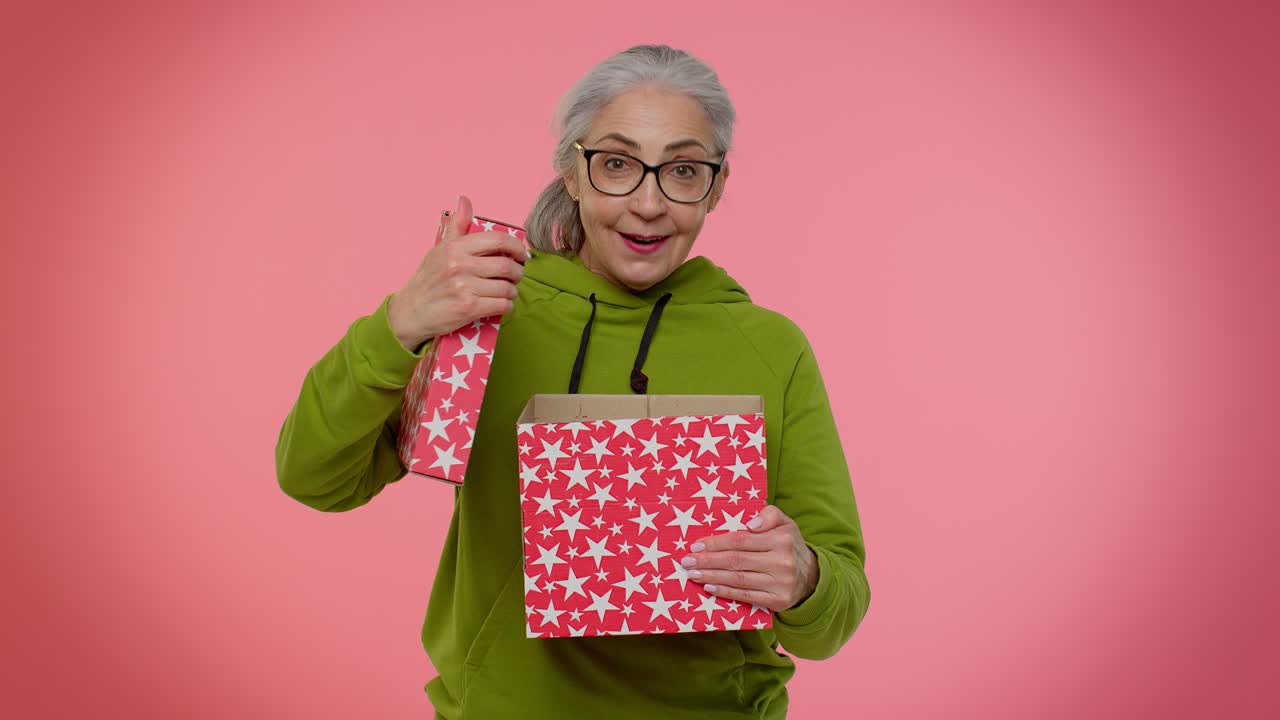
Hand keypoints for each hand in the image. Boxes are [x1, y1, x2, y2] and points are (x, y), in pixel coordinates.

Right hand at [387, 195, 529, 349]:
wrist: (410, 312)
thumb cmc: (427, 280)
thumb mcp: (439, 249)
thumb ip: (456, 226)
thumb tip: (464, 200)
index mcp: (455, 248)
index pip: (498, 240)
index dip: (517, 247)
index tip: (521, 254)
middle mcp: (460, 265)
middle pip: (507, 266)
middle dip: (518, 272)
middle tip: (516, 275)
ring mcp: (464, 287)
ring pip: (507, 288)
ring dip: (513, 291)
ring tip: (508, 291)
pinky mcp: (468, 308)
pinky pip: (502, 305)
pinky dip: (508, 306)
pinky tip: (503, 304)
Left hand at [681, 505, 818, 611]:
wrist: (812, 577)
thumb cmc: (789, 546)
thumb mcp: (785, 523)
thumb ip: (769, 515)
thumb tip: (749, 523)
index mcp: (781, 539)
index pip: (741, 540)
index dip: (716, 543)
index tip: (696, 545)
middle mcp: (781, 562)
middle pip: (736, 560)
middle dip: (707, 561)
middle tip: (687, 561)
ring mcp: (780, 583)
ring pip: (738, 579)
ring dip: (711, 577)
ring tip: (693, 574)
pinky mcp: (777, 601)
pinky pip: (746, 596)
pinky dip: (726, 592)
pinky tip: (710, 587)